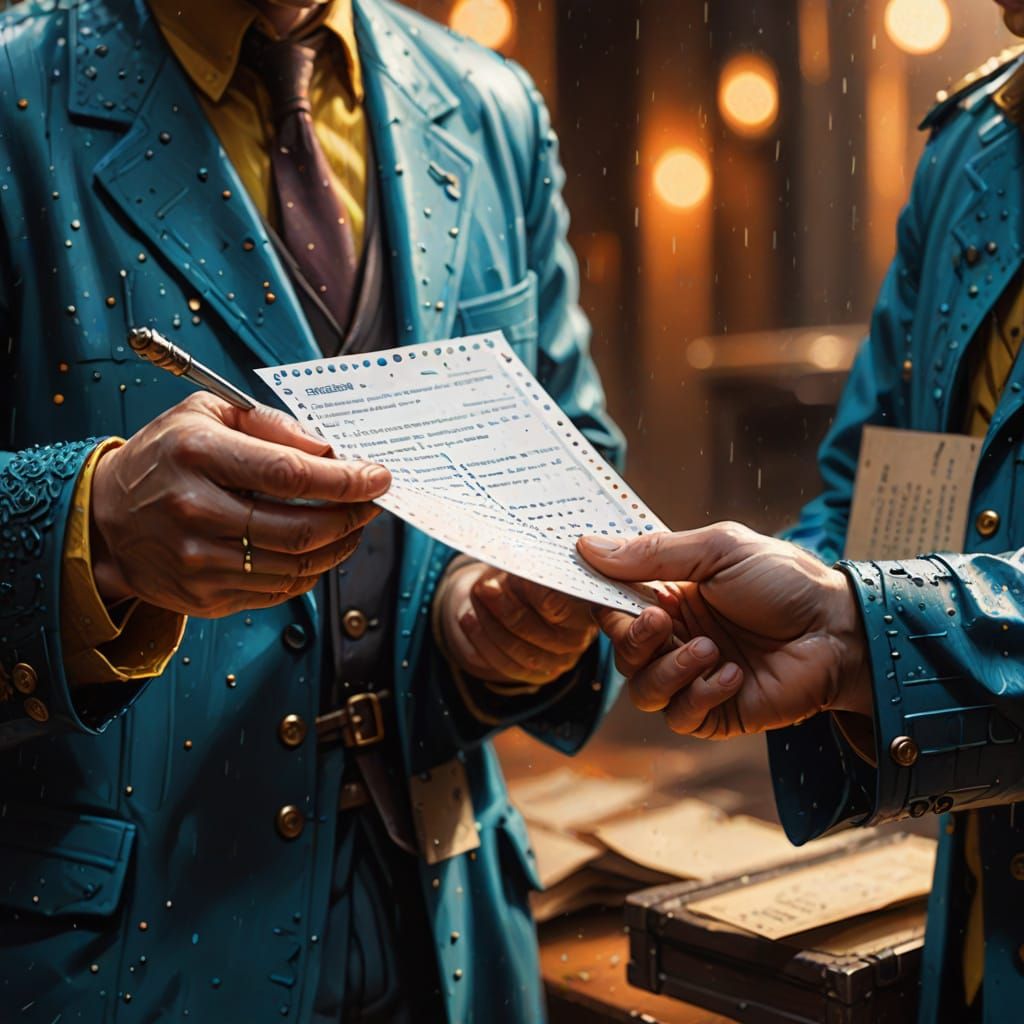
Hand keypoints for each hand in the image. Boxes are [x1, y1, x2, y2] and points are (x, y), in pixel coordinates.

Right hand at [90, 392, 390, 616]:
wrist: (106, 520)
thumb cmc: (165, 458)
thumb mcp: (206, 415)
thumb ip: (270, 423)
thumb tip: (328, 447)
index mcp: (196, 455)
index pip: (290, 474)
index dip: (345, 479)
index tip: (378, 476)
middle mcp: (195, 512)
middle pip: (301, 529)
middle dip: (352, 517)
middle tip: (373, 502)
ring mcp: (198, 562)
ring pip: (296, 566)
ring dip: (340, 546)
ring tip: (352, 525)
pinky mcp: (205, 597)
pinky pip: (279, 590)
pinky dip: (311, 570)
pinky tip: (318, 549)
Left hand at [441, 563, 597, 685]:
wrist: (515, 594)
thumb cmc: (530, 573)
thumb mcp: (532, 560)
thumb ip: (529, 563)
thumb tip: (515, 560)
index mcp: (588, 608)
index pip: (564, 607)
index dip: (538, 594)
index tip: (515, 577)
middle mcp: (577, 640)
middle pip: (539, 632)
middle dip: (507, 608)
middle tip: (486, 587)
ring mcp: (557, 662)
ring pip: (520, 651)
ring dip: (490, 624)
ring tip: (476, 598)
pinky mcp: (534, 675)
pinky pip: (505, 665)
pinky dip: (482, 641)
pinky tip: (468, 619)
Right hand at [577, 523, 871, 738]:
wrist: (841, 630)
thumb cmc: (785, 581)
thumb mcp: (718, 551)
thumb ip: (653, 553)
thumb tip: (588, 546)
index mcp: (670, 595)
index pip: (614, 605)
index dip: (602, 604)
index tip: (600, 596)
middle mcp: (676, 636)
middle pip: (621, 652)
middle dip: (633, 640)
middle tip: (664, 622)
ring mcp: (694, 675)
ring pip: (642, 691)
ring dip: (669, 670)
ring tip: (711, 650)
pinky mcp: (716, 712)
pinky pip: (680, 717)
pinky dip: (701, 695)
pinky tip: (734, 675)